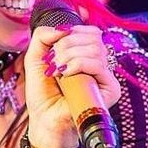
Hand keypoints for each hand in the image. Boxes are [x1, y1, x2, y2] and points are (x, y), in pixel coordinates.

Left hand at [24, 22, 120, 147]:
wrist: (45, 119)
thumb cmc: (43, 92)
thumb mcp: (35, 57)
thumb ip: (43, 35)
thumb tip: (64, 27)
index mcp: (87, 54)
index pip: (89, 31)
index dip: (69, 34)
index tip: (52, 52)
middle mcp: (100, 63)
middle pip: (93, 36)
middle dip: (65, 45)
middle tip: (53, 64)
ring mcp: (106, 76)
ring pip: (95, 48)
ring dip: (69, 56)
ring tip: (57, 72)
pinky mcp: (111, 89)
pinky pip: (98, 64)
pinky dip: (78, 65)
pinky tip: (66, 75)